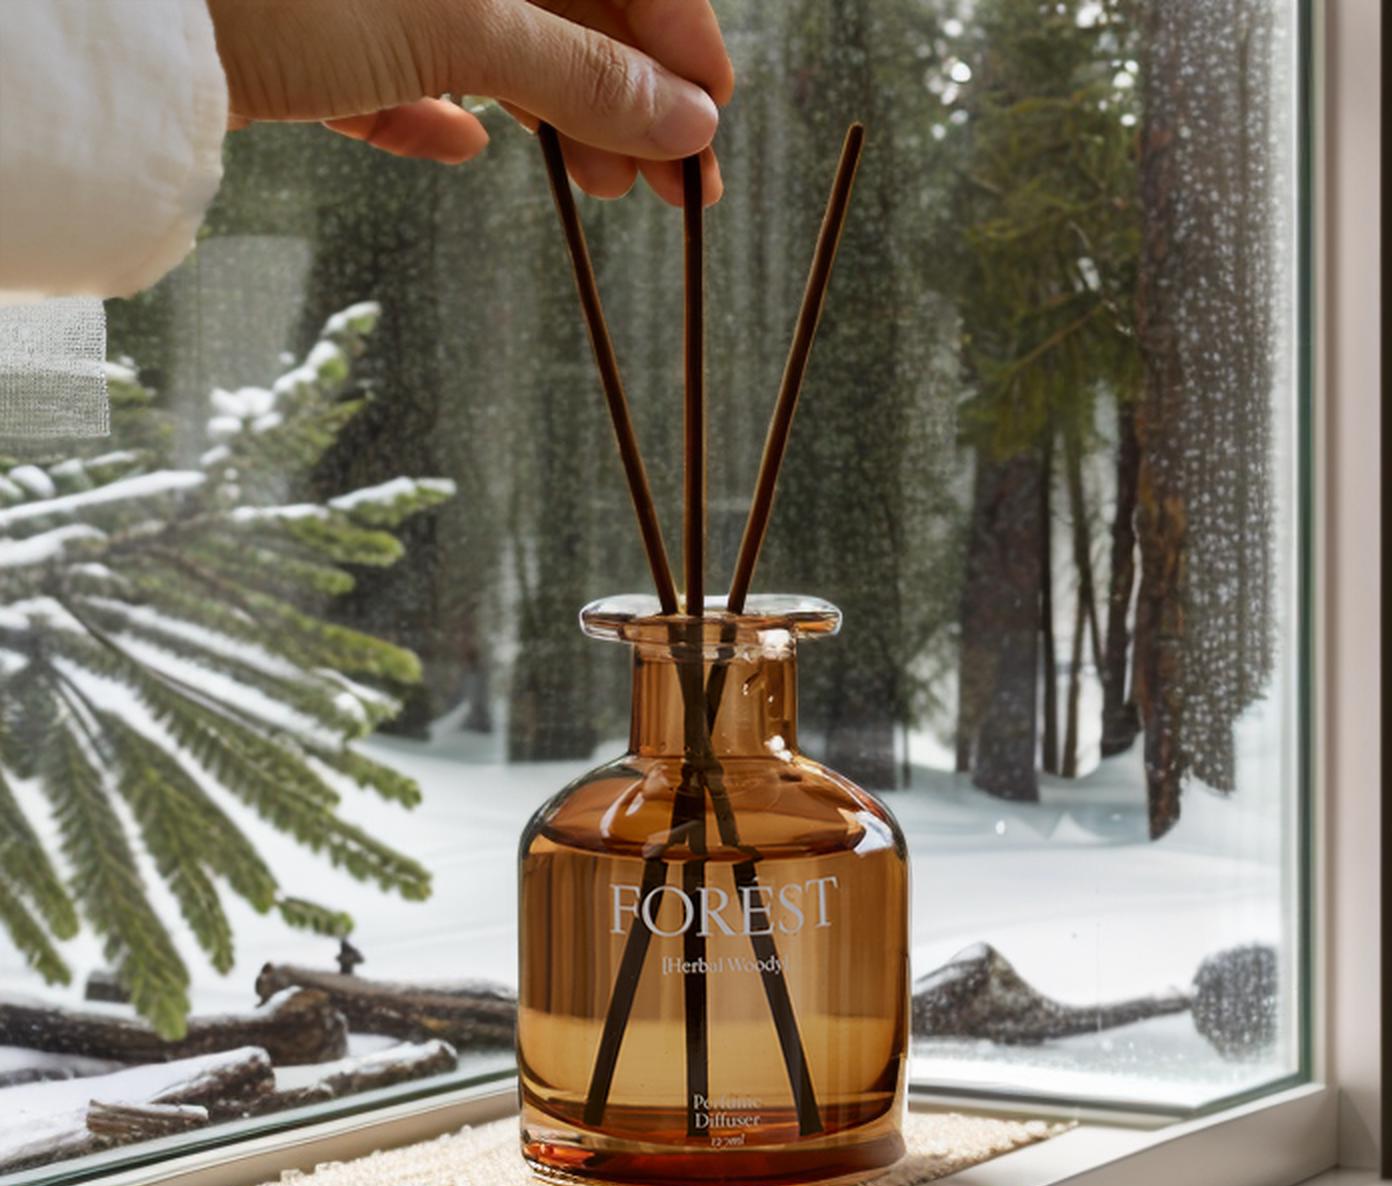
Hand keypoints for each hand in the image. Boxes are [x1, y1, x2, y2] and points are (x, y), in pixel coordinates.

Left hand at [204, 0, 731, 204]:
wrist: (108, 28)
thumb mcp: (457, 22)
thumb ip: (578, 68)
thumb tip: (686, 120)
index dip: (675, 38)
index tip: (712, 121)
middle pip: (557, 2)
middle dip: (621, 92)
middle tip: (668, 187)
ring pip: (483, 38)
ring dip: (549, 111)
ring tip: (599, 186)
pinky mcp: (305, 27)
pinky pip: (388, 65)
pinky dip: (430, 109)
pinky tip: (466, 147)